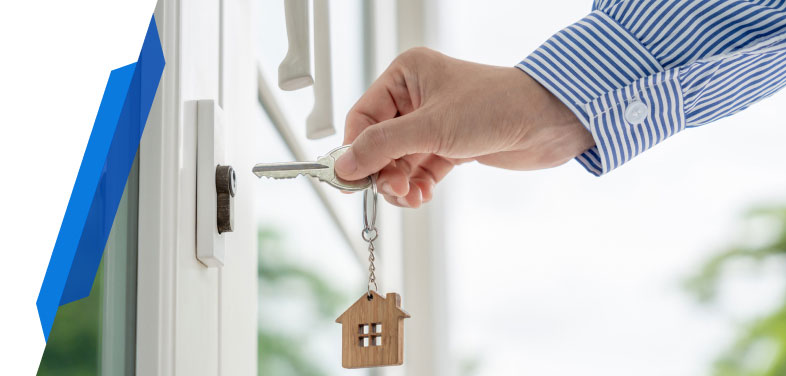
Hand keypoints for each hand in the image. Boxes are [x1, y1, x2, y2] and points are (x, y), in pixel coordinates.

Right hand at [336, 48, 593, 207]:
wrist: (548, 123)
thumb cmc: (495, 106)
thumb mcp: (430, 127)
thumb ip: (382, 147)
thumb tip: (344, 165)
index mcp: (406, 76)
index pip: (362, 117)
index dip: (354, 150)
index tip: (350, 180)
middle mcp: (416, 98)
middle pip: (379, 143)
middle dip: (383, 171)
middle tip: (391, 190)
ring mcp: (433, 124)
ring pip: (399, 162)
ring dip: (400, 184)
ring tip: (410, 196)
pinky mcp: (450, 146)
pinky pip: (420, 171)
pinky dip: (417, 187)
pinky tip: (421, 197)